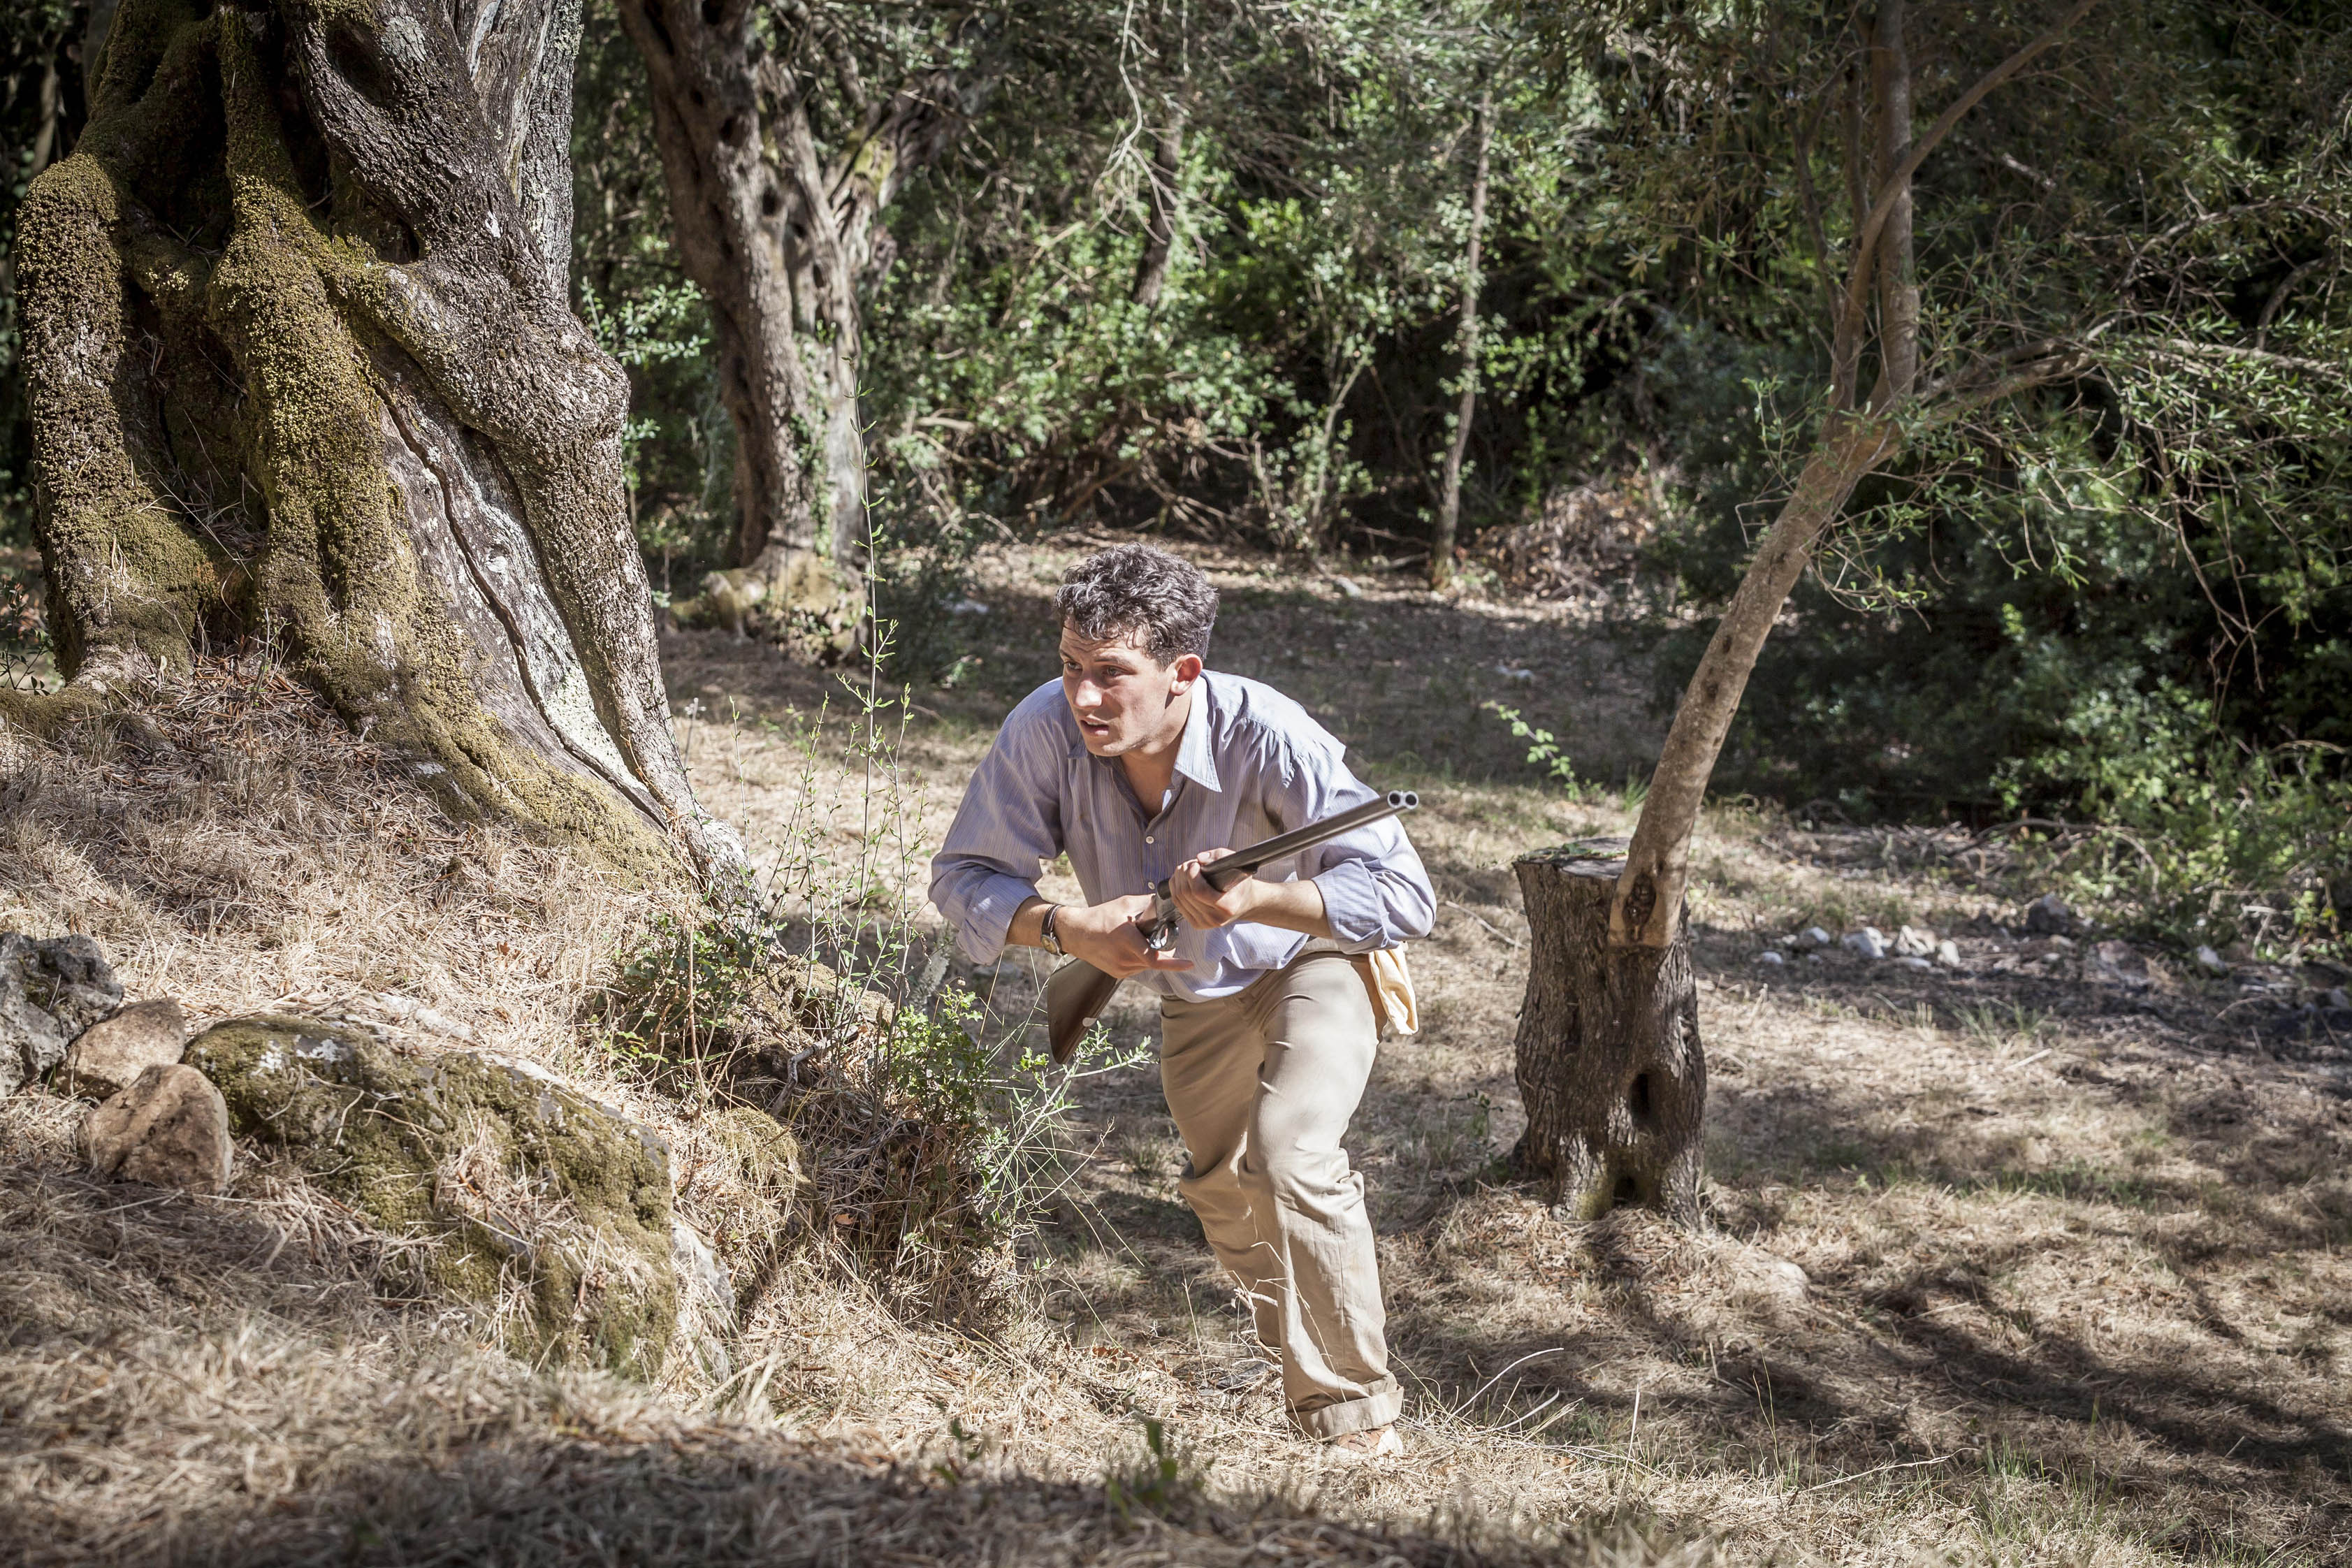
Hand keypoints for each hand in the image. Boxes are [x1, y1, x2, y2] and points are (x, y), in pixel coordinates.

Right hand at [1059, 893, 1194, 978]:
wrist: (1075, 933)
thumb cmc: (1099, 916)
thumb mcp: (1124, 904)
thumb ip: (1148, 904)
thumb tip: (1168, 902)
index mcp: (1127, 940)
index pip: (1155, 959)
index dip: (1174, 963)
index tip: (1189, 963)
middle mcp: (1124, 958)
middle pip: (1155, 959)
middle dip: (1162, 949)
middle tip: (1156, 935)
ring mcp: (1121, 968)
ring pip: (1147, 964)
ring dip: (1149, 953)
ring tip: (1135, 939)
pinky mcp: (1118, 973)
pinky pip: (1138, 967)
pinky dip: (1140, 958)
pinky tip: (1128, 947)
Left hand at [1169, 848, 1258, 930]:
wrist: (1243, 902)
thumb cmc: (1240, 883)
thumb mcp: (1237, 865)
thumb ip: (1219, 856)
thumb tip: (1199, 858)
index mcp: (1227, 906)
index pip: (1199, 891)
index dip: (1192, 875)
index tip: (1195, 864)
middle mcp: (1216, 918)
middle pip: (1186, 894)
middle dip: (1183, 874)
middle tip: (1188, 864)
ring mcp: (1205, 923)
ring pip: (1179, 899)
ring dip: (1178, 880)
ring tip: (1185, 870)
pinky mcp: (1197, 924)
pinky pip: (1178, 904)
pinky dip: (1175, 889)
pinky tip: (1181, 880)